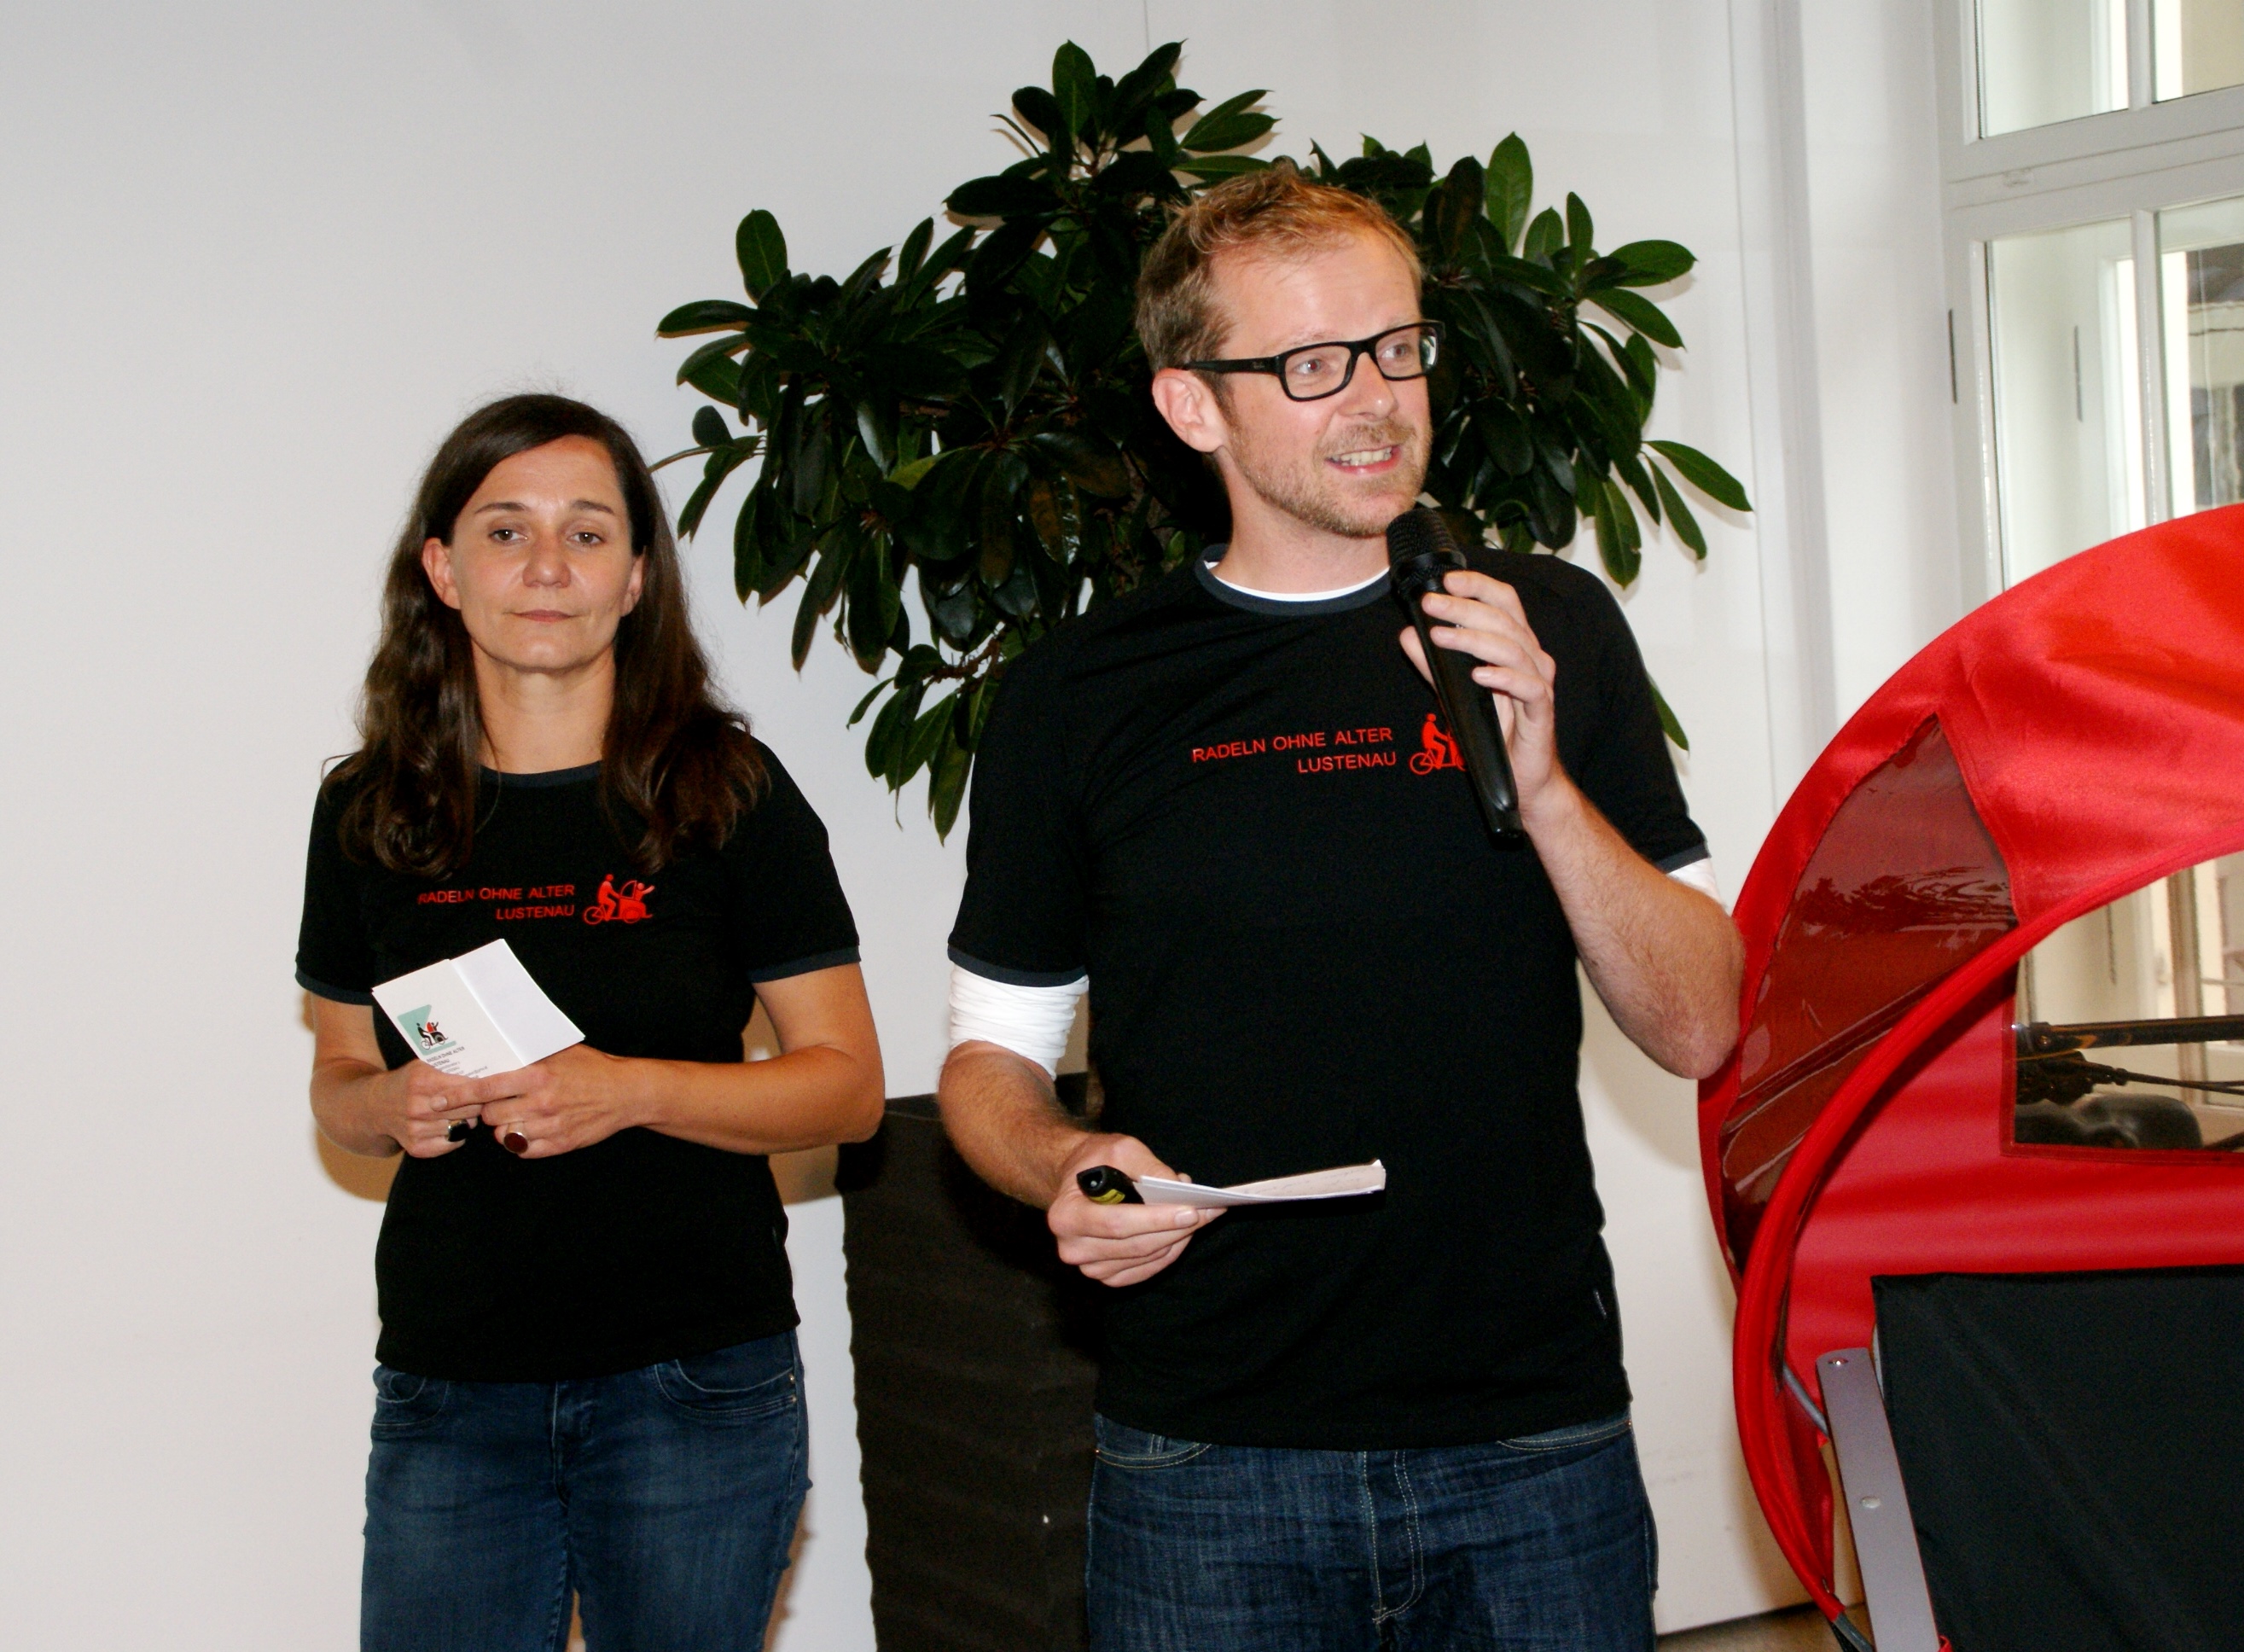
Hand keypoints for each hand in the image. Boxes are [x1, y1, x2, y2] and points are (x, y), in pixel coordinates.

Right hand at [384, 1061, 484, 1158]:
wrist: (373, 1107)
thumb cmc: (404, 1085)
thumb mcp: (421, 1069)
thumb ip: (449, 1073)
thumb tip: (483, 1080)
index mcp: (421, 1083)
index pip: (468, 1089)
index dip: (481, 1090)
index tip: (489, 1090)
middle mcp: (418, 1107)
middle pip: (469, 1110)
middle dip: (477, 1105)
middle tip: (476, 1102)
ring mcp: (416, 1129)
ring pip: (462, 1127)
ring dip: (466, 1121)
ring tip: (459, 1114)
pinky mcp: (416, 1147)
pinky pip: (452, 1143)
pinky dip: (456, 1136)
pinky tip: (448, 1127)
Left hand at [465, 1044, 643, 1159]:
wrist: (625, 1093)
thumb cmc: (590, 1068)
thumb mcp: (558, 1052)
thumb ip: (525, 1056)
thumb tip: (489, 1053)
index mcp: (537, 1074)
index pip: (484, 1087)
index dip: (457, 1095)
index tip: (437, 1101)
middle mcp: (540, 1101)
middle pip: (489, 1113)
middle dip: (486, 1110)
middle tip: (495, 1103)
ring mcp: (550, 1125)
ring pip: (503, 1134)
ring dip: (503, 1126)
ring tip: (516, 1115)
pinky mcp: (559, 1144)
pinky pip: (523, 1150)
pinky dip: (520, 1142)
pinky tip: (530, 1129)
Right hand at [1049, 1133, 1220, 1287]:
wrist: (1076, 1180)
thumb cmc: (1096, 1161)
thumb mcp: (1120, 1149)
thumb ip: (1149, 1167)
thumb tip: (1179, 1188)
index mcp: (1066, 1215)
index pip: (1118, 1223)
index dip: (1156, 1220)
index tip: (1191, 1211)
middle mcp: (1072, 1248)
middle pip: (1135, 1245)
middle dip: (1177, 1228)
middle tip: (1209, 1212)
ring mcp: (1088, 1266)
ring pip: (1145, 1259)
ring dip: (1177, 1239)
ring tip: (1201, 1216)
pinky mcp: (1106, 1275)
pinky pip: (1145, 1270)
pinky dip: (1168, 1253)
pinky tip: (1182, 1234)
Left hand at [1398, 569, 1562, 815]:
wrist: (1522, 775)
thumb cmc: (1494, 728)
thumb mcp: (1454, 691)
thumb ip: (1432, 664)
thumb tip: (1406, 635)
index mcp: (1515, 644)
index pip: (1503, 601)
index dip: (1478, 585)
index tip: (1446, 581)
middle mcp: (1532, 657)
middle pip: (1504, 619)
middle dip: (1464, 608)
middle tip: (1431, 605)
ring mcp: (1540, 683)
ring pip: (1514, 648)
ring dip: (1475, 639)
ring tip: (1441, 637)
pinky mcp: (1542, 711)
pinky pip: (1529, 688)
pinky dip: (1503, 677)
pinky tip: (1479, 675)